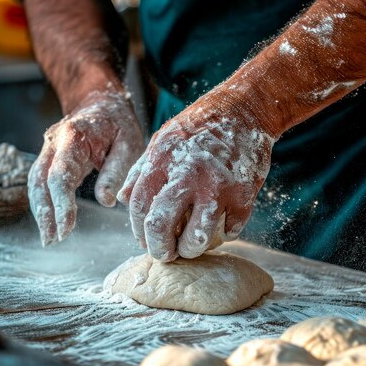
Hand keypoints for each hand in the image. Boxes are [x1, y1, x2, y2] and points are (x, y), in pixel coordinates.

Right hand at [28, 90, 144, 245]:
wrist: (102, 102)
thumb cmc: (119, 123)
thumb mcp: (130, 142)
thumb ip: (117, 170)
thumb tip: (106, 201)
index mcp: (74, 137)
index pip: (60, 175)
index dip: (61, 204)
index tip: (66, 228)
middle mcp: (54, 142)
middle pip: (39, 181)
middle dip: (45, 213)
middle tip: (52, 239)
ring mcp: (48, 149)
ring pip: (35, 182)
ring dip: (40, 211)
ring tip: (49, 237)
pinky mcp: (50, 157)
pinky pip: (40, 181)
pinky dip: (43, 202)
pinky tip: (50, 222)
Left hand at [117, 85, 274, 260]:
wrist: (243, 111)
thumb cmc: (198, 127)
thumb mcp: (162, 140)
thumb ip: (141, 170)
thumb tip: (121, 198)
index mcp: (162, 160)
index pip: (139, 206)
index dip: (138, 230)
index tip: (144, 240)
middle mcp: (188, 174)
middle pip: (161, 226)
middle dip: (160, 249)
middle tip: (165, 255)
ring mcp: (218, 186)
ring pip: (197, 237)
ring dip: (191, 249)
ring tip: (190, 247)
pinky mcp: (244, 195)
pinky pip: (231, 230)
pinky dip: (225, 233)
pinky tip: (221, 225)